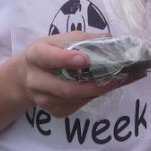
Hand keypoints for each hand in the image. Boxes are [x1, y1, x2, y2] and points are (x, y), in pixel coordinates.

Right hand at [14, 33, 140, 117]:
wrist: (27, 77)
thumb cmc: (49, 53)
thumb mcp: (59, 40)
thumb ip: (82, 39)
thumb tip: (110, 40)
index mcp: (36, 55)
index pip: (47, 57)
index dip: (65, 60)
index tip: (85, 60)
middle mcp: (35, 80)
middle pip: (66, 88)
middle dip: (95, 84)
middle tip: (120, 76)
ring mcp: (43, 99)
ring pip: (75, 99)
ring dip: (101, 90)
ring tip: (123, 80)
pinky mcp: (54, 111)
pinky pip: (78, 105)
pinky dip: (95, 95)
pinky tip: (108, 86)